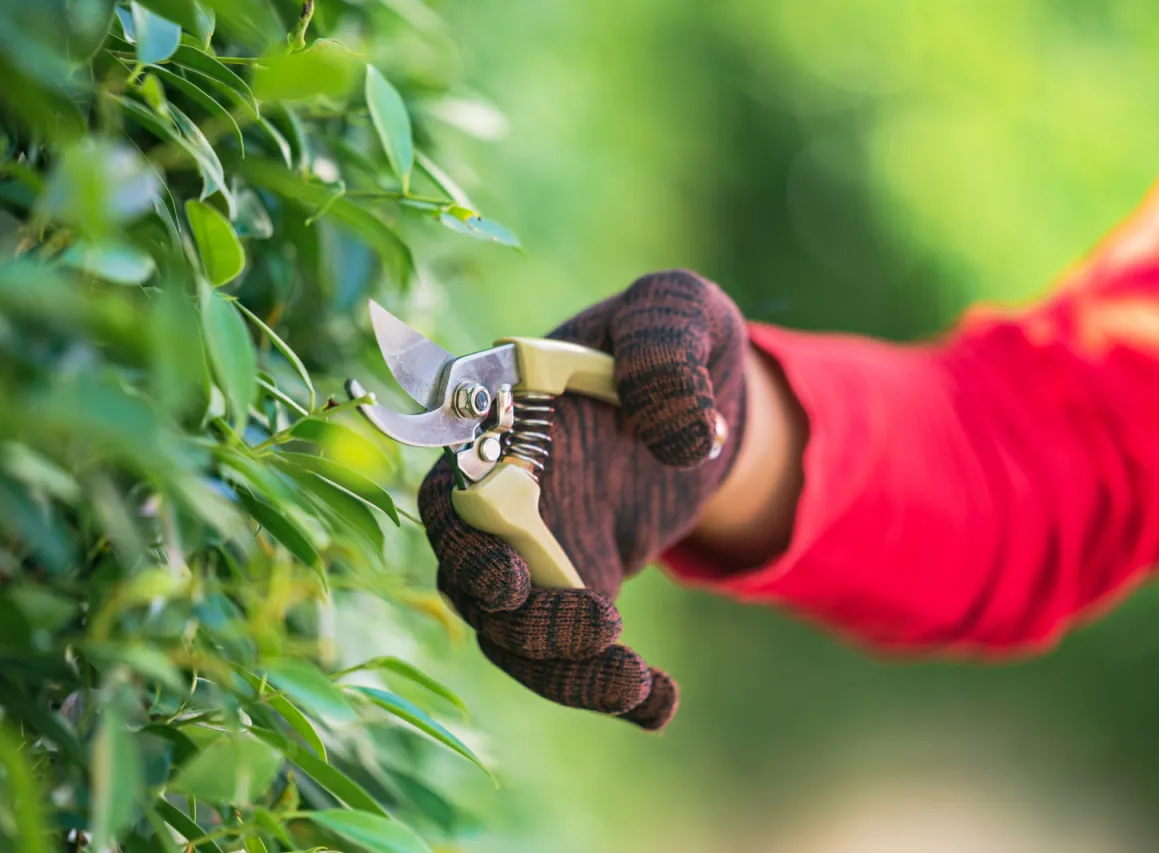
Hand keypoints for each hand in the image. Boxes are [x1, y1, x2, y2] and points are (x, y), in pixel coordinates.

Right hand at [419, 270, 749, 729]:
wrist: (707, 390)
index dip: (466, 544)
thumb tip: (681, 437)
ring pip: (516, 634)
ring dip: (565, 671)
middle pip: (472, 579)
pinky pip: (573, 654)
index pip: (452, 491)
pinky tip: (663, 702)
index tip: (513, 582)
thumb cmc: (676, 337)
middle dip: (519, 620)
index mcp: (505, 424)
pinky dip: (610, 687)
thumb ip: (668, 347)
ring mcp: (539, 548)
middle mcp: (506, 495)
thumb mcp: (682, 310)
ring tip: (638, 687)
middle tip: (600, 629)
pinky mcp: (581, 586)